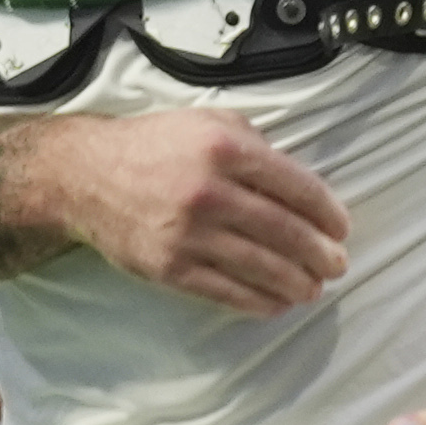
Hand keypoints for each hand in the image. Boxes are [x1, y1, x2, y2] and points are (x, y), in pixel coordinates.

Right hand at [30, 109, 350, 313]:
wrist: (83, 174)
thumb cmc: (154, 146)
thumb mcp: (209, 122)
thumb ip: (257, 145)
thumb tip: (300, 184)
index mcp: (226, 149)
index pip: (297, 187)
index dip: (328, 213)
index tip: (342, 228)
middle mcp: (209, 191)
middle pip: (286, 233)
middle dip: (321, 254)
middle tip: (338, 264)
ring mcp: (188, 234)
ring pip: (262, 267)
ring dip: (298, 283)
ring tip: (314, 288)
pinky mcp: (169, 267)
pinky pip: (227, 291)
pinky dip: (259, 301)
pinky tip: (277, 302)